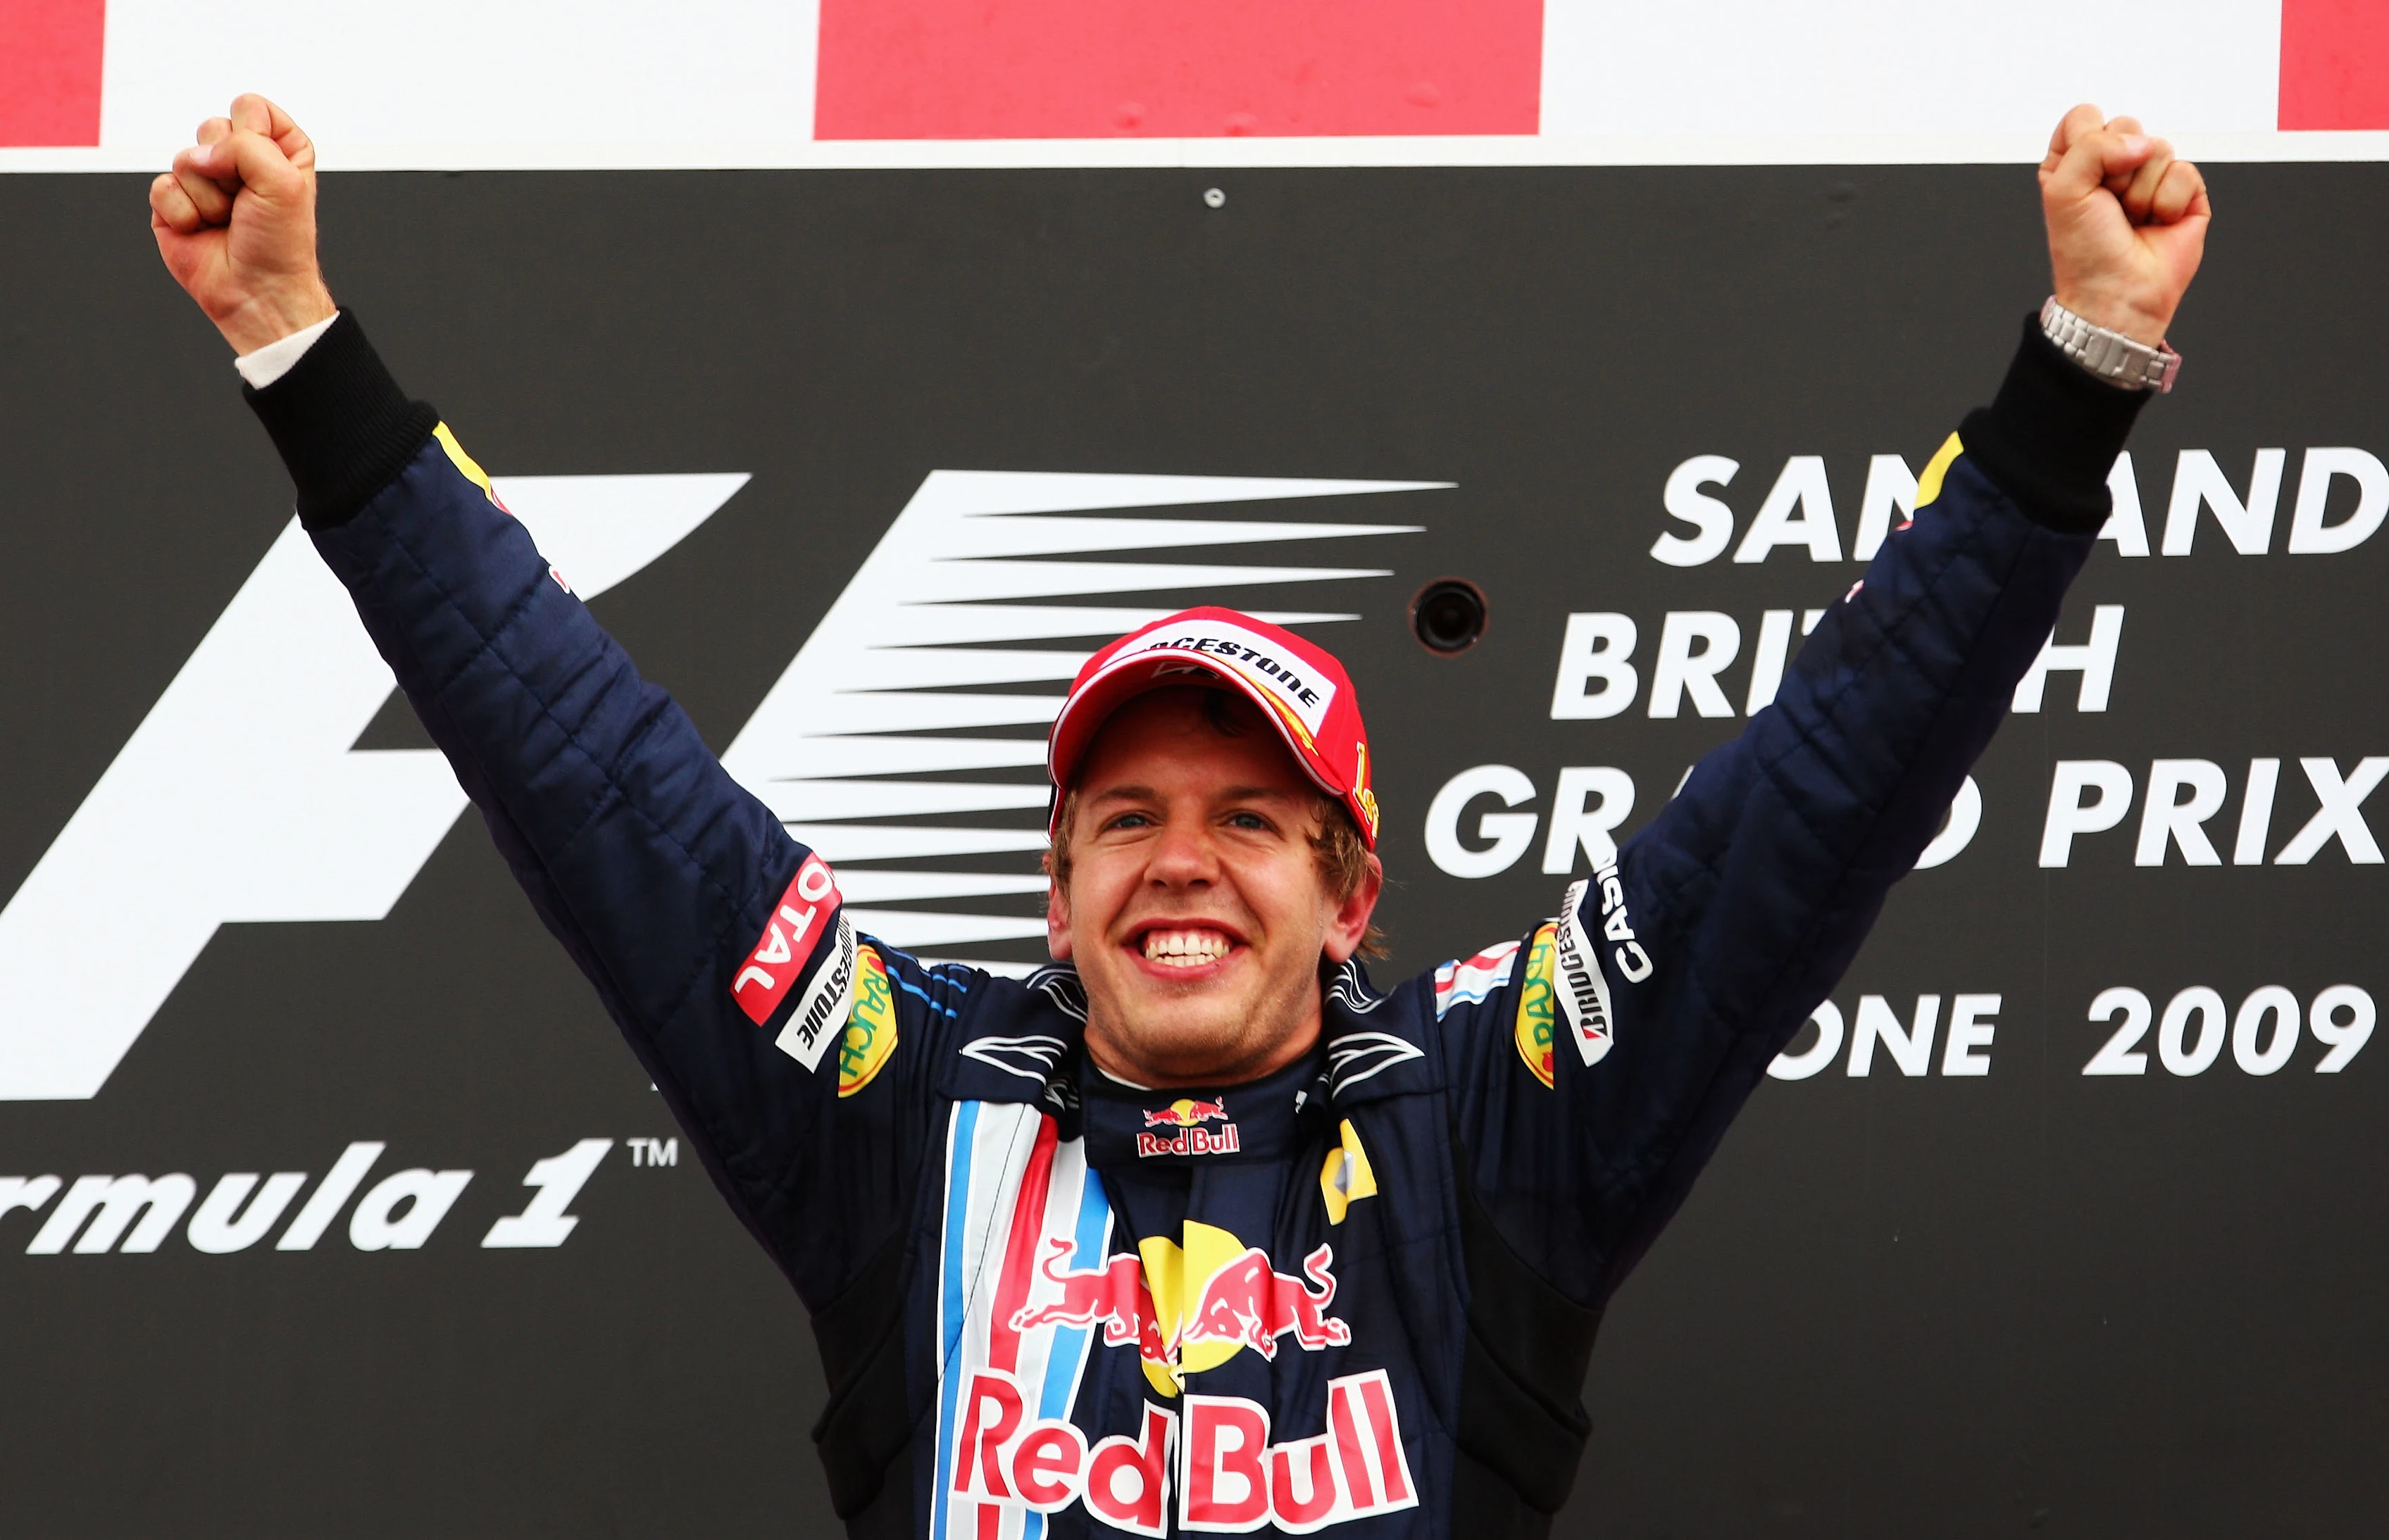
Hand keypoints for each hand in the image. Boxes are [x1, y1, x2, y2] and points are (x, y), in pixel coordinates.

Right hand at [149, 95, 335, 355]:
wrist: (256, 293)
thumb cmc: (279, 244)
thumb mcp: (284, 182)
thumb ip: (246, 145)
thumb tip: (200, 154)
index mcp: (277, 148)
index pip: (250, 106)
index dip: (254, 136)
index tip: (270, 173)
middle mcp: (240, 160)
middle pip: (211, 126)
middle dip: (228, 168)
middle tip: (245, 203)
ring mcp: (205, 180)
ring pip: (184, 158)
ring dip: (208, 197)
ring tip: (227, 220)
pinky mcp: (175, 202)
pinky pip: (162, 186)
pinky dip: (182, 213)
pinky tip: (202, 231)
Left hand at [2039, 104, 2210, 347]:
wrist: (2118, 295)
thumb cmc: (2085, 252)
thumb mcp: (2063, 191)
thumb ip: (2090, 146)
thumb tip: (2140, 143)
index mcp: (2074, 163)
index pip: (2084, 117)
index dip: (2086, 143)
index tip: (2081, 180)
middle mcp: (2112, 167)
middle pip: (2126, 125)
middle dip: (2116, 169)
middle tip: (2109, 206)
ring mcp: (2149, 177)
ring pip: (2157, 147)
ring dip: (2141, 191)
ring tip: (2132, 219)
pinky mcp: (2184, 192)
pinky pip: (2184, 170)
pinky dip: (2168, 202)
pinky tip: (2157, 223)